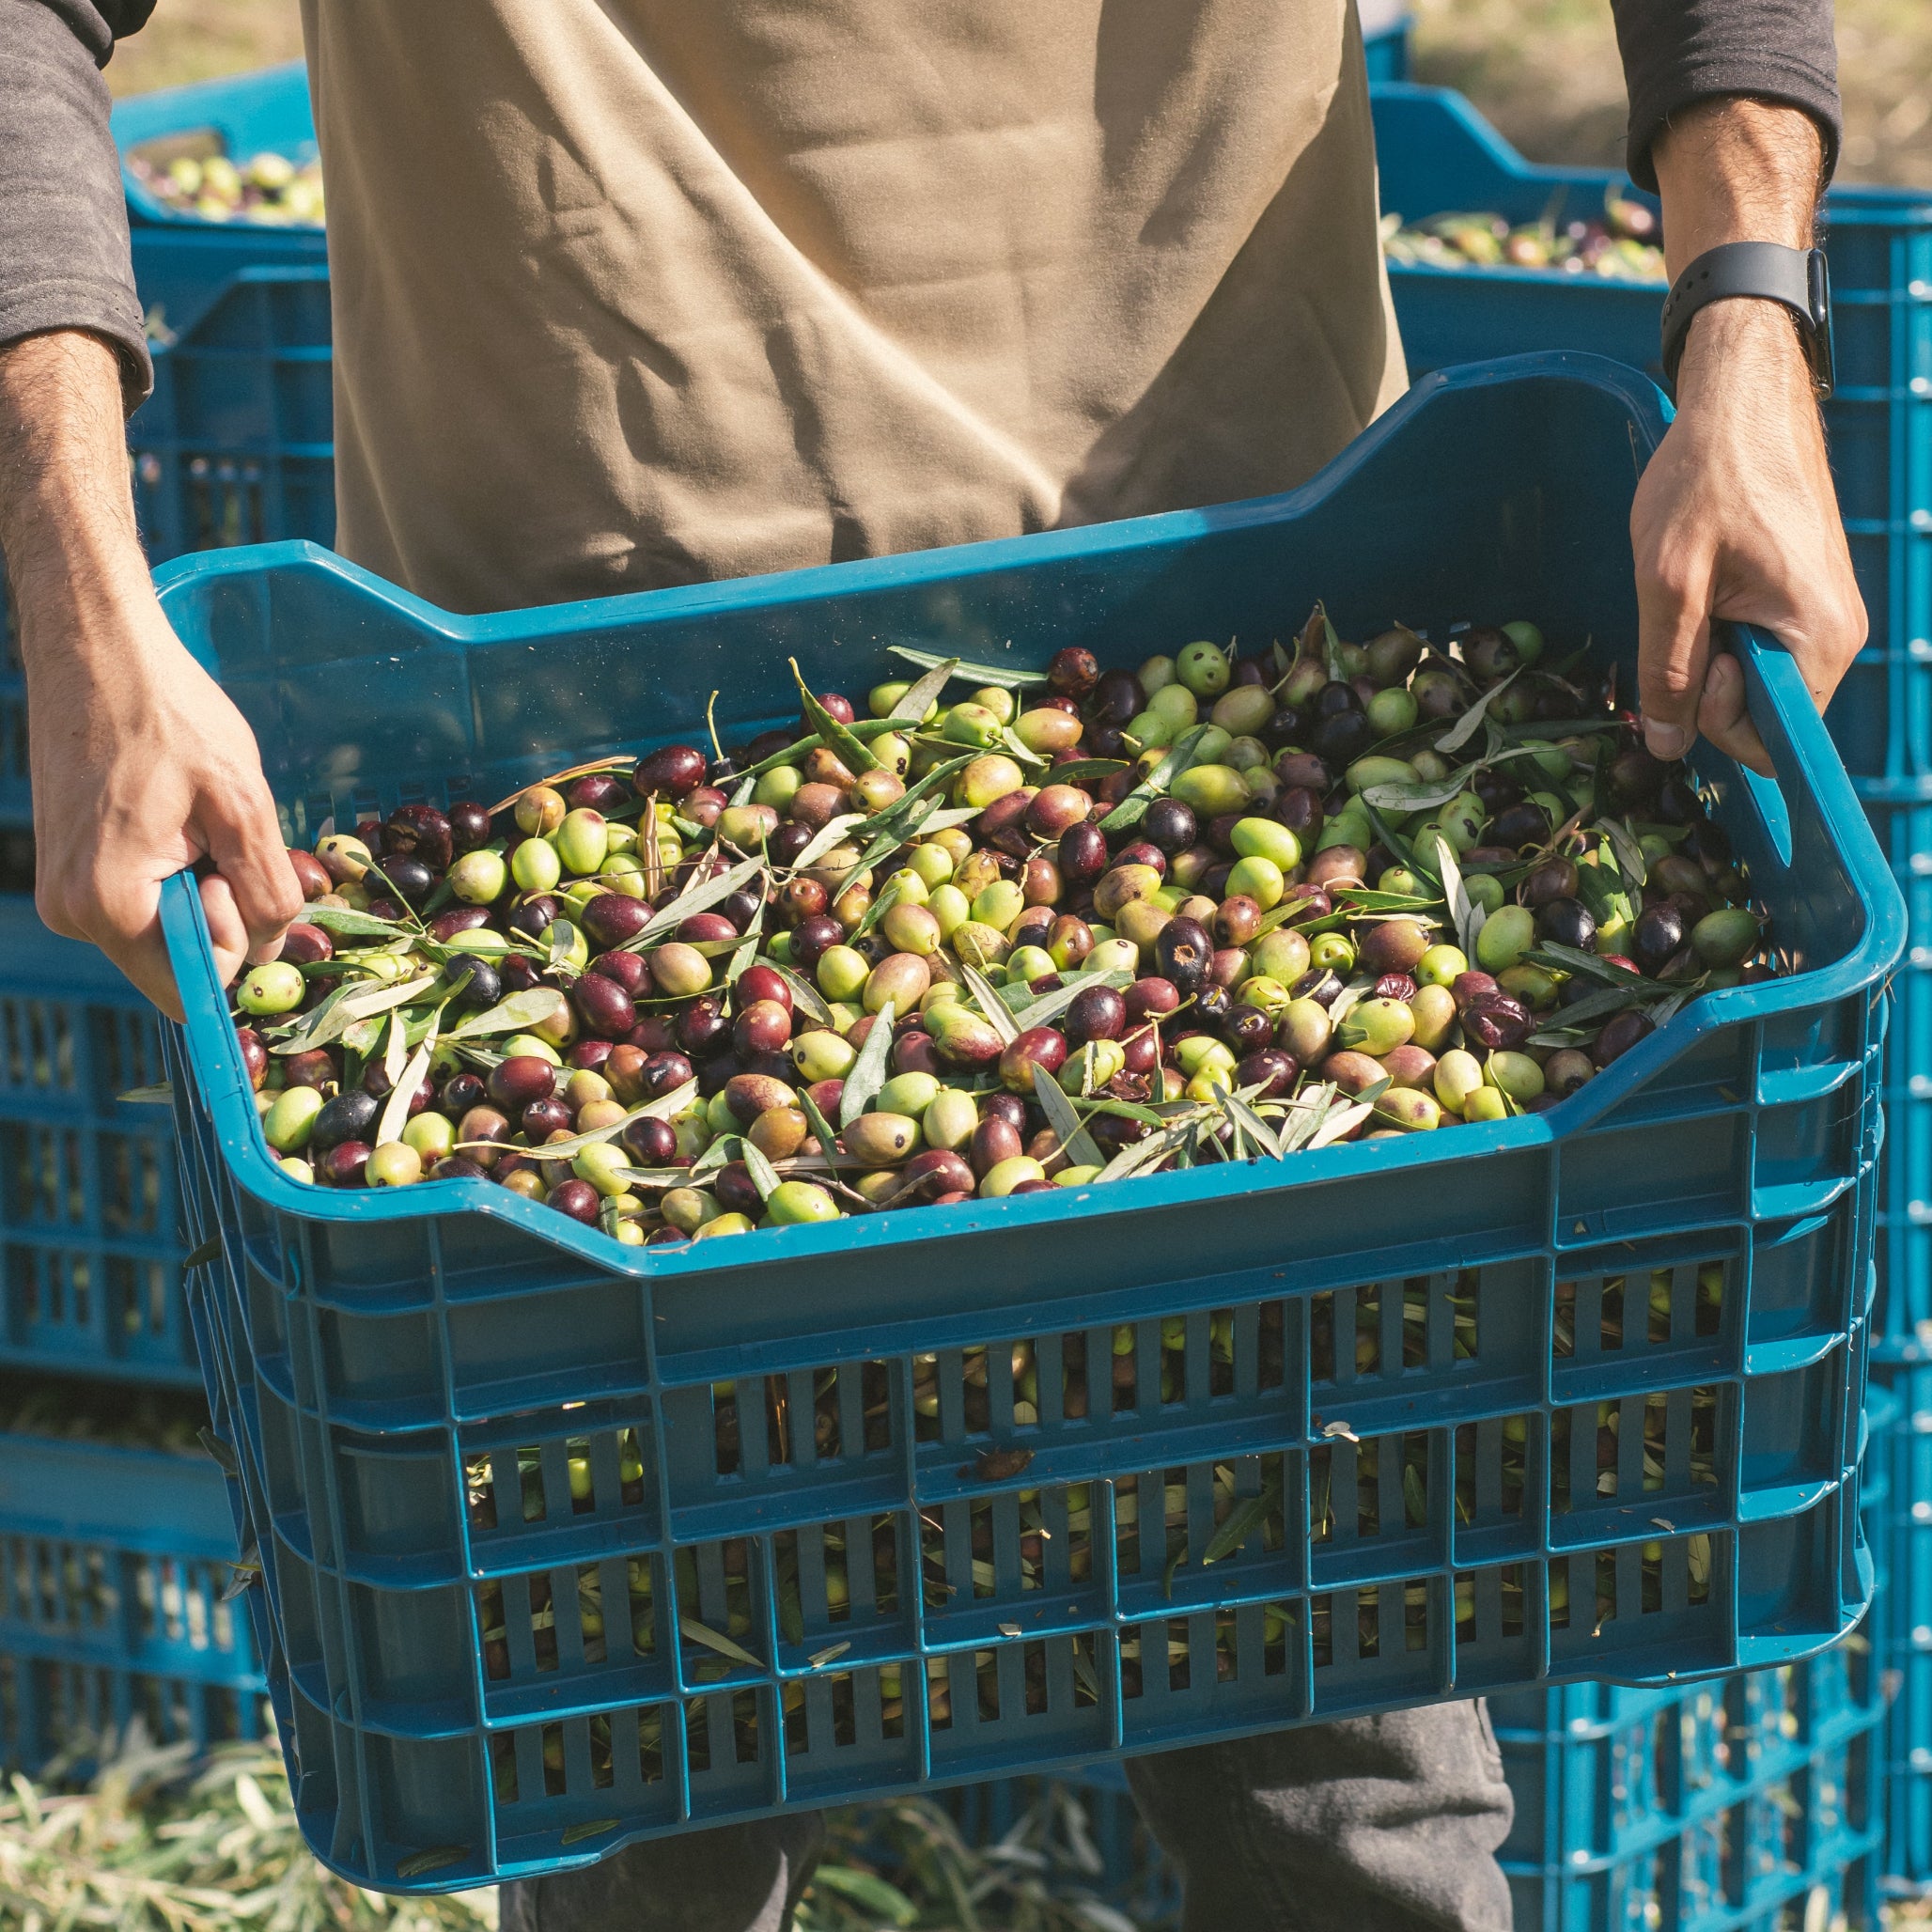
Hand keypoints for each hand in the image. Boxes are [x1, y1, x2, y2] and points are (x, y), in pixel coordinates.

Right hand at [27, 580, 302, 1018]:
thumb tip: (273, 954)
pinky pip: (141, 907)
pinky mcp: (68, 873)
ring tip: (192, 823)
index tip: (230, 874)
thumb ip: (265, 891)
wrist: (96, 653)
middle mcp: (72, 914)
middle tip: (217, 841)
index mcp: (108, 904)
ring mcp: (63, 895)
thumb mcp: (243, 805)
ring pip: (162, 936)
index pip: (190, 990)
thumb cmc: (171, 717)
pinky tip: (172, 823)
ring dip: (199, 894)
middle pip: (176, 966)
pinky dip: (175, 878)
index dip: (235, 946)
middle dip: (220, 918)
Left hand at [1630, 302, 1862, 775]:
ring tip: (1701, 591)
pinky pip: (1762, 650)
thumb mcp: (1669, 583)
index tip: (1699, 656)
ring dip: (1714, 656)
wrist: (1743, 403)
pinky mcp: (1809, 599)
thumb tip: (1668, 747)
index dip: (1718, 720)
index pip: (1772, 741)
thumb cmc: (1706, 480)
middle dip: (1712, 688)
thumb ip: (1669, 673)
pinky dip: (1725, 632)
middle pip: (1765, 716)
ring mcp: (1828, 616)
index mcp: (1819, 640)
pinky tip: (1712, 584)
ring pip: (1758, 682)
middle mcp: (1839, 636)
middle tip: (1692, 616)